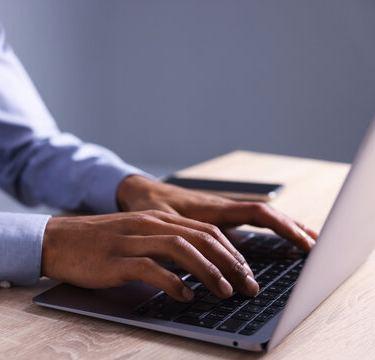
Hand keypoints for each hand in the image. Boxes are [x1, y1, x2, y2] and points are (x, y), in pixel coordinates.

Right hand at [42, 210, 258, 301]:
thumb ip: (163, 243)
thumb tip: (196, 265)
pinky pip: (150, 268)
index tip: (246, 272)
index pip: (205, 230)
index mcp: (156, 218)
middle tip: (248, 286)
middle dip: (230, 263)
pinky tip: (185, 296)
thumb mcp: (135, 234)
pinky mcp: (115, 260)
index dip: (231, 251)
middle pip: (200, 238)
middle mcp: (148, 225)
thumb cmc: (97, 242)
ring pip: (181, 249)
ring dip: (208, 271)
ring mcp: (131, 241)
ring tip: (225, 291)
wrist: (57, 239)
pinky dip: (173, 282)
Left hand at [117, 175, 317, 251]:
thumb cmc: (149, 206)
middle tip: (317, 247)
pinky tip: (279, 235)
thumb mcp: (162, 223)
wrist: (140, 191)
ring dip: (286, 227)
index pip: (258, 213)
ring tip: (310, 242)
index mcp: (214, 208)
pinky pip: (250, 219)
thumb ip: (181, 238)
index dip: (282, 227)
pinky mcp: (218, 214)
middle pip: (268, 214)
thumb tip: (203, 261)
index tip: (302, 242)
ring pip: (261, 216)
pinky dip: (270, 227)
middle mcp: (223, 207)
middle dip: (293, 229)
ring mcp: (222, 210)